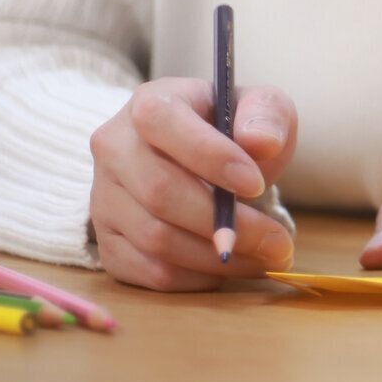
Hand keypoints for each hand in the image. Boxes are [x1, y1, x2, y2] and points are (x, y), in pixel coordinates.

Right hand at [89, 77, 297, 290]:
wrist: (201, 159)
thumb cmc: (233, 130)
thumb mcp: (260, 108)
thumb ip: (266, 115)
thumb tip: (262, 142)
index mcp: (149, 103)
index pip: (163, 123)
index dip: (209, 156)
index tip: (256, 184)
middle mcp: (114, 148)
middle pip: (159, 193)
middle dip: (225, 223)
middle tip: (277, 241)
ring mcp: (104, 198)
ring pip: (155, 239)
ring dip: (218, 257)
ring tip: (267, 256)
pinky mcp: (108, 241)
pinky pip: (149, 271)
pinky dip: (196, 278)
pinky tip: (232, 267)